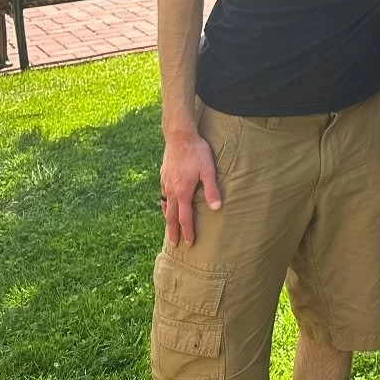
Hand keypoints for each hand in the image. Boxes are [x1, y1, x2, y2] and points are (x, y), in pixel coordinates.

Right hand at [159, 130, 222, 246]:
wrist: (179, 135)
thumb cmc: (197, 152)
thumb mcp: (208, 170)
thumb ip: (212, 189)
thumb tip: (217, 208)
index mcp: (182, 192)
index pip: (185, 218)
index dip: (187, 232)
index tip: (188, 243)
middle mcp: (172, 190)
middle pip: (171, 216)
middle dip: (173, 231)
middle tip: (174, 244)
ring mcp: (165, 183)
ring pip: (166, 205)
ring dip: (168, 218)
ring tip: (169, 227)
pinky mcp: (163, 175)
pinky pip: (163, 194)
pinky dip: (164, 204)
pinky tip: (166, 204)